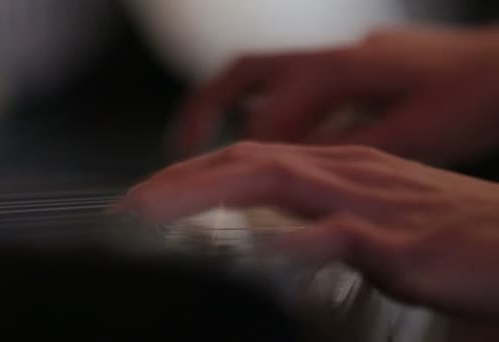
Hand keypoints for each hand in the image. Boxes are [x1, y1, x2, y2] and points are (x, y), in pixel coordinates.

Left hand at [118, 142, 498, 317]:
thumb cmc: (452, 238)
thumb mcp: (375, 224)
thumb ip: (322, 227)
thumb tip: (278, 244)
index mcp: (339, 170)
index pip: (250, 161)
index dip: (194, 176)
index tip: (149, 200)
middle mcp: (345, 173)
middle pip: (247, 162)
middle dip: (181, 181)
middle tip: (129, 206)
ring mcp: (369, 202)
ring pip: (274, 182)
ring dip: (208, 195)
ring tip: (154, 215)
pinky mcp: (398, 240)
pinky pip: (334, 234)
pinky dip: (287, 240)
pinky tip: (248, 252)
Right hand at [172, 26, 498, 164]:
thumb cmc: (470, 95)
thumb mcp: (414, 134)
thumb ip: (351, 149)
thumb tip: (301, 167)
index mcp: (344, 70)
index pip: (270, 107)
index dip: (240, 146)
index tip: (215, 176)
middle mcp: (333, 58)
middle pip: (246, 72)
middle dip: (205, 107)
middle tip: (180, 143)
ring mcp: (339, 60)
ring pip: (266, 79)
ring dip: (231, 108)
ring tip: (208, 144)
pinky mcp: (349, 71)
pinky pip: (293, 88)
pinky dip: (270, 113)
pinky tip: (270, 138)